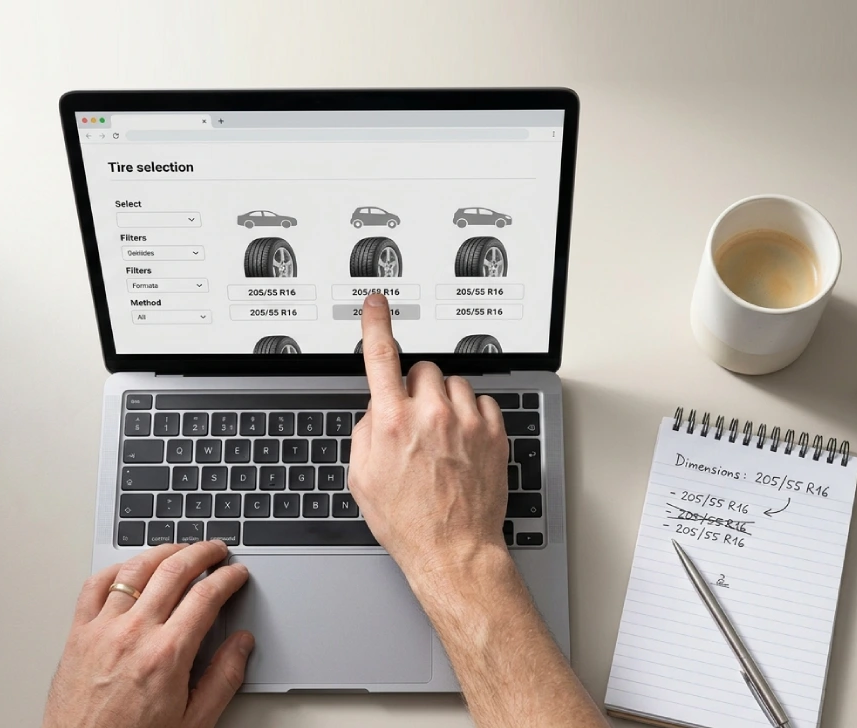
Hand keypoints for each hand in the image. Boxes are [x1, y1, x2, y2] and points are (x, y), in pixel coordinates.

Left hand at [44, 540, 251, 727]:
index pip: (206, 596)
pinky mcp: (77, 634)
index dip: (228, 578)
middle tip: (216, 550)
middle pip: (174, 570)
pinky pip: (95, 586)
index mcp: (167, 655)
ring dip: (163, 551)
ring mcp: (102, 630)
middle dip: (202, 552)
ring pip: (136, 569)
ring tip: (180, 550)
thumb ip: (223, 679)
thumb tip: (242, 645)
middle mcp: (133, 634)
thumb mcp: (193, 722)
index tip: (236, 574)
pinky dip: (116, 569)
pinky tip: (131, 568)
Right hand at [348, 293, 509, 579]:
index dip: (376, 324)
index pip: (380, 356)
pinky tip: (464, 442)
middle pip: (423, 370)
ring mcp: (466, 422)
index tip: (378, 304)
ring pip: (454, 384)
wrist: (452, 549)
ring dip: (446, 402)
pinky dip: (472, 416)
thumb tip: (378, 410)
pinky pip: (482, 403)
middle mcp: (431, 415)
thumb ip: (365, 432)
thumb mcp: (363, 478)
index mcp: (392, 422)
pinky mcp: (493, 434)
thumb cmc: (409, 522)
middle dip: (416, 389)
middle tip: (416, 421)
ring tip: (442, 438)